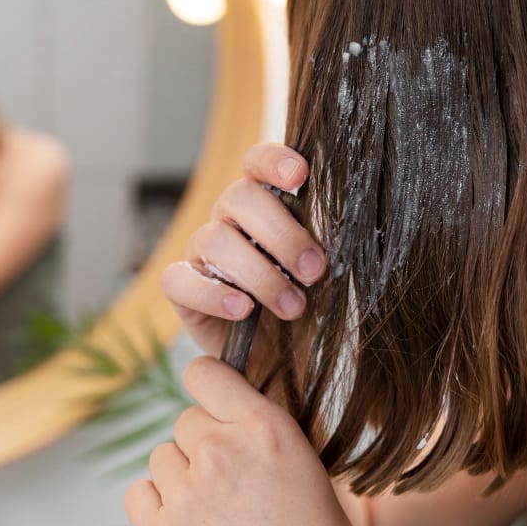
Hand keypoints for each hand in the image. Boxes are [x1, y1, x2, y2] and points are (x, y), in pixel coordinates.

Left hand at [126, 356, 356, 525]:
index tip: (212, 399)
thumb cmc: (306, 525)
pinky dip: (158, 505)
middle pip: (185, 421)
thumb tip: (216, 397)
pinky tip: (189, 519)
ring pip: (162, 457)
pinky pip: (139, 493)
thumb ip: (255, 419)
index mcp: (263, 427)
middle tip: (234, 478)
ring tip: (217, 505)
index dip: (207, 385)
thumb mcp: (298, 453)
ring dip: (182, 477)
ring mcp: (187, 493)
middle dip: (204, 445)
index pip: (204, 372)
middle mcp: (220, 452)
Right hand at [160, 144, 326, 355]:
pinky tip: (243, 310)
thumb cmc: (312, 308)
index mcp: (266, 203)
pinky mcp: (182, 289)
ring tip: (293, 306)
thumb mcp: (326, 275)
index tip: (301, 175)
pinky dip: (212, 294)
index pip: (256, 162)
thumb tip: (347, 228)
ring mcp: (202, 252)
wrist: (288, 364)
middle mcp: (229, 219)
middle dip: (281, 234)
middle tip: (314, 270)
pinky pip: (179, 279)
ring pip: (214, 239)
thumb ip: (324, 246)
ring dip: (258, 273)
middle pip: (238, 197)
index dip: (274, 161)